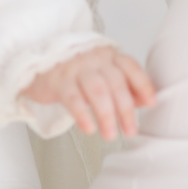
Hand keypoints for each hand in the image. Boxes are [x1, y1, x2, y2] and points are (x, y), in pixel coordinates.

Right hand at [20, 46, 156, 139]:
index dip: (143, 84)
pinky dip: (83, 115)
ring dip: (106, 115)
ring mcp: (74, 67)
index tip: (151, 103)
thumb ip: (122, 85)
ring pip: (97, 90)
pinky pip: (73, 98)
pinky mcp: (57, 80)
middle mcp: (92, 58)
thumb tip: (145, 102)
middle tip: (130, 131)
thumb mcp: (100, 74)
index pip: (129, 66)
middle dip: (125, 109)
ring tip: (110, 134)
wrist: (36, 66)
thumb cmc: (73, 72)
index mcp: (106, 54)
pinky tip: (89, 128)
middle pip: (115, 82)